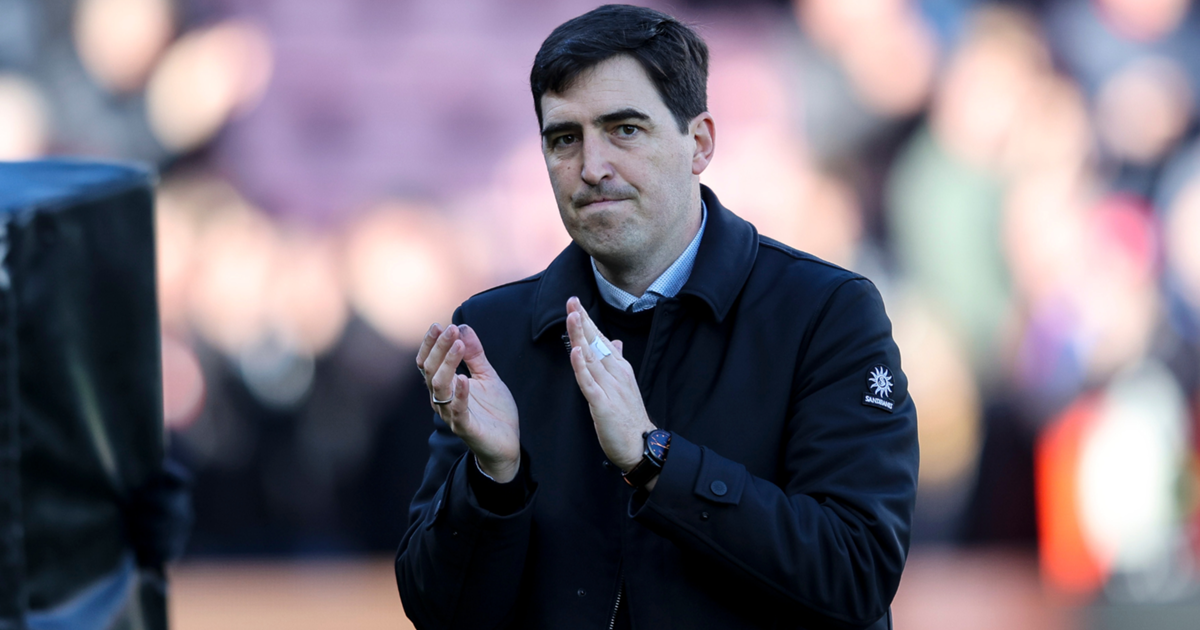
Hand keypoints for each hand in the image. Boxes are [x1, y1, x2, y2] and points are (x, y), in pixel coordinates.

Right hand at [417, 323, 520, 482]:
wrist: (506, 444)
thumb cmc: (493, 411)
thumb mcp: (487, 376)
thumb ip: (475, 354)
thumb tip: (462, 326)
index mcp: (445, 386)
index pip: (428, 362)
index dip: (431, 344)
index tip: (440, 325)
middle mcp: (442, 399)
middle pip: (430, 370)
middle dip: (439, 347)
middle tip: (449, 329)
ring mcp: (452, 414)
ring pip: (439, 387)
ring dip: (447, 364)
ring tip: (457, 345)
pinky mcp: (465, 428)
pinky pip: (457, 411)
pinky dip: (460, 394)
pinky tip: (464, 379)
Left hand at [565, 297, 656, 478]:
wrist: (641, 445)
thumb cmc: (630, 416)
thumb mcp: (624, 385)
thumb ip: (616, 362)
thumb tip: (614, 341)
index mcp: (619, 368)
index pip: (601, 339)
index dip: (587, 321)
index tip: (576, 304)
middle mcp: (616, 373)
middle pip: (596, 343)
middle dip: (582, 321)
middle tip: (572, 300)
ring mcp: (610, 387)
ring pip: (591, 357)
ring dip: (580, 336)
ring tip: (572, 316)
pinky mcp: (603, 404)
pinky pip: (589, 383)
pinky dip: (582, 366)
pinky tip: (575, 352)